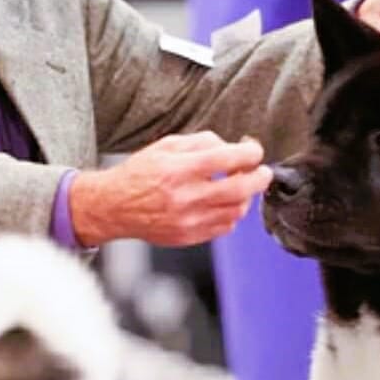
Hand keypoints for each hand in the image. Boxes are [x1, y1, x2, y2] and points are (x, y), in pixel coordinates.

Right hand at [69, 132, 272, 247]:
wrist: (115, 206)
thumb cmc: (141, 173)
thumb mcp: (166, 146)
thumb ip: (201, 143)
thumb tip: (232, 147)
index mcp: (179, 169)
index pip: (226, 158)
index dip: (249, 154)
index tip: (255, 151)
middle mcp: (186, 196)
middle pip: (240, 189)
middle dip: (260, 179)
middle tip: (264, 172)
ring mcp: (190, 220)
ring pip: (236, 211)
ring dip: (246, 197)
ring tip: (240, 186)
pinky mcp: (190, 237)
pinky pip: (225, 227)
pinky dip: (231, 214)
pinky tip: (224, 204)